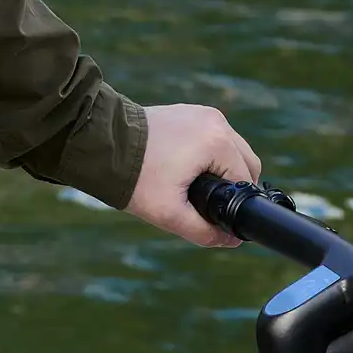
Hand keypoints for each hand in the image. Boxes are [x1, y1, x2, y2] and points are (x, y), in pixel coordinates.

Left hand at [124, 104, 261, 247]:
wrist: (106, 146)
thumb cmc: (136, 179)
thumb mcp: (170, 214)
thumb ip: (205, 232)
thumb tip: (232, 240)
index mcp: (217, 143)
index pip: (245, 180)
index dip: (236, 204)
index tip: (219, 216)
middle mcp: (216, 122)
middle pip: (247, 162)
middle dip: (234, 186)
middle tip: (207, 204)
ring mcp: (205, 114)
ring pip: (233, 149)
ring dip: (224, 170)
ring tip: (198, 187)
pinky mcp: (192, 112)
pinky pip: (216, 137)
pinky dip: (211, 155)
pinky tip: (190, 170)